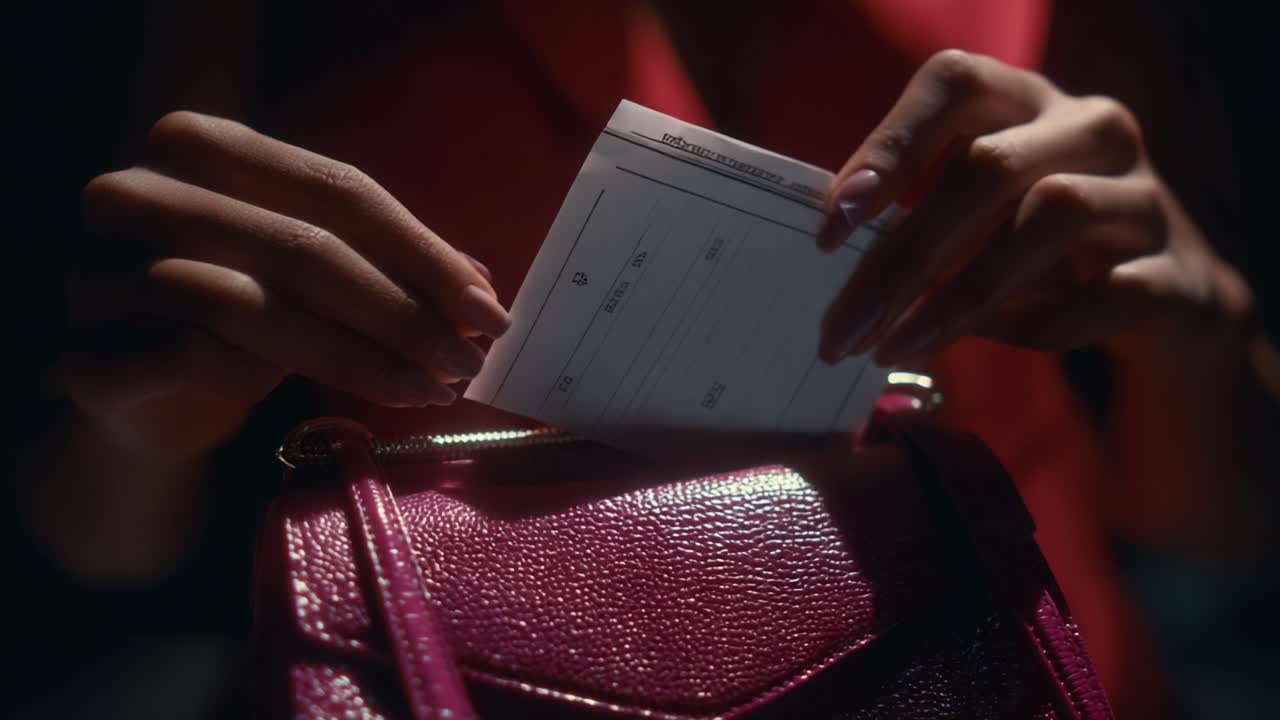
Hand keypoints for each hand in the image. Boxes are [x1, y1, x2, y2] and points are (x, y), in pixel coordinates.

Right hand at [62, 111, 510, 460]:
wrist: (140, 393)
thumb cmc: (240, 318)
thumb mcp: (312, 275)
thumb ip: (382, 264)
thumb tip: (481, 284)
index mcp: (201, 147)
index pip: (336, 189)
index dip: (420, 251)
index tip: (486, 307)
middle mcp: (140, 192)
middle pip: (301, 244)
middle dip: (400, 310)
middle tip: (465, 359)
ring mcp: (102, 270)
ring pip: (251, 304)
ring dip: (358, 355)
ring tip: (427, 390)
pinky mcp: (88, 351)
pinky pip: (193, 358)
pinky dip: (273, 380)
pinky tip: (335, 407)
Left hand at [817, 49, 1223, 366]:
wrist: (1160, 297)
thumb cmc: (1033, 246)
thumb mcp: (977, 214)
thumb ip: (916, 217)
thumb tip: (833, 258)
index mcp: (1026, 101)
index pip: (956, 83)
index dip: (890, 145)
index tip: (834, 225)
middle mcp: (1092, 129)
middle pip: (989, 165)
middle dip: (904, 254)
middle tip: (843, 326)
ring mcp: (1146, 197)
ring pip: (1055, 214)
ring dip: (961, 293)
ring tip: (896, 346)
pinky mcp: (1178, 274)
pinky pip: (1109, 293)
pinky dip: (1040, 325)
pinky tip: (987, 342)